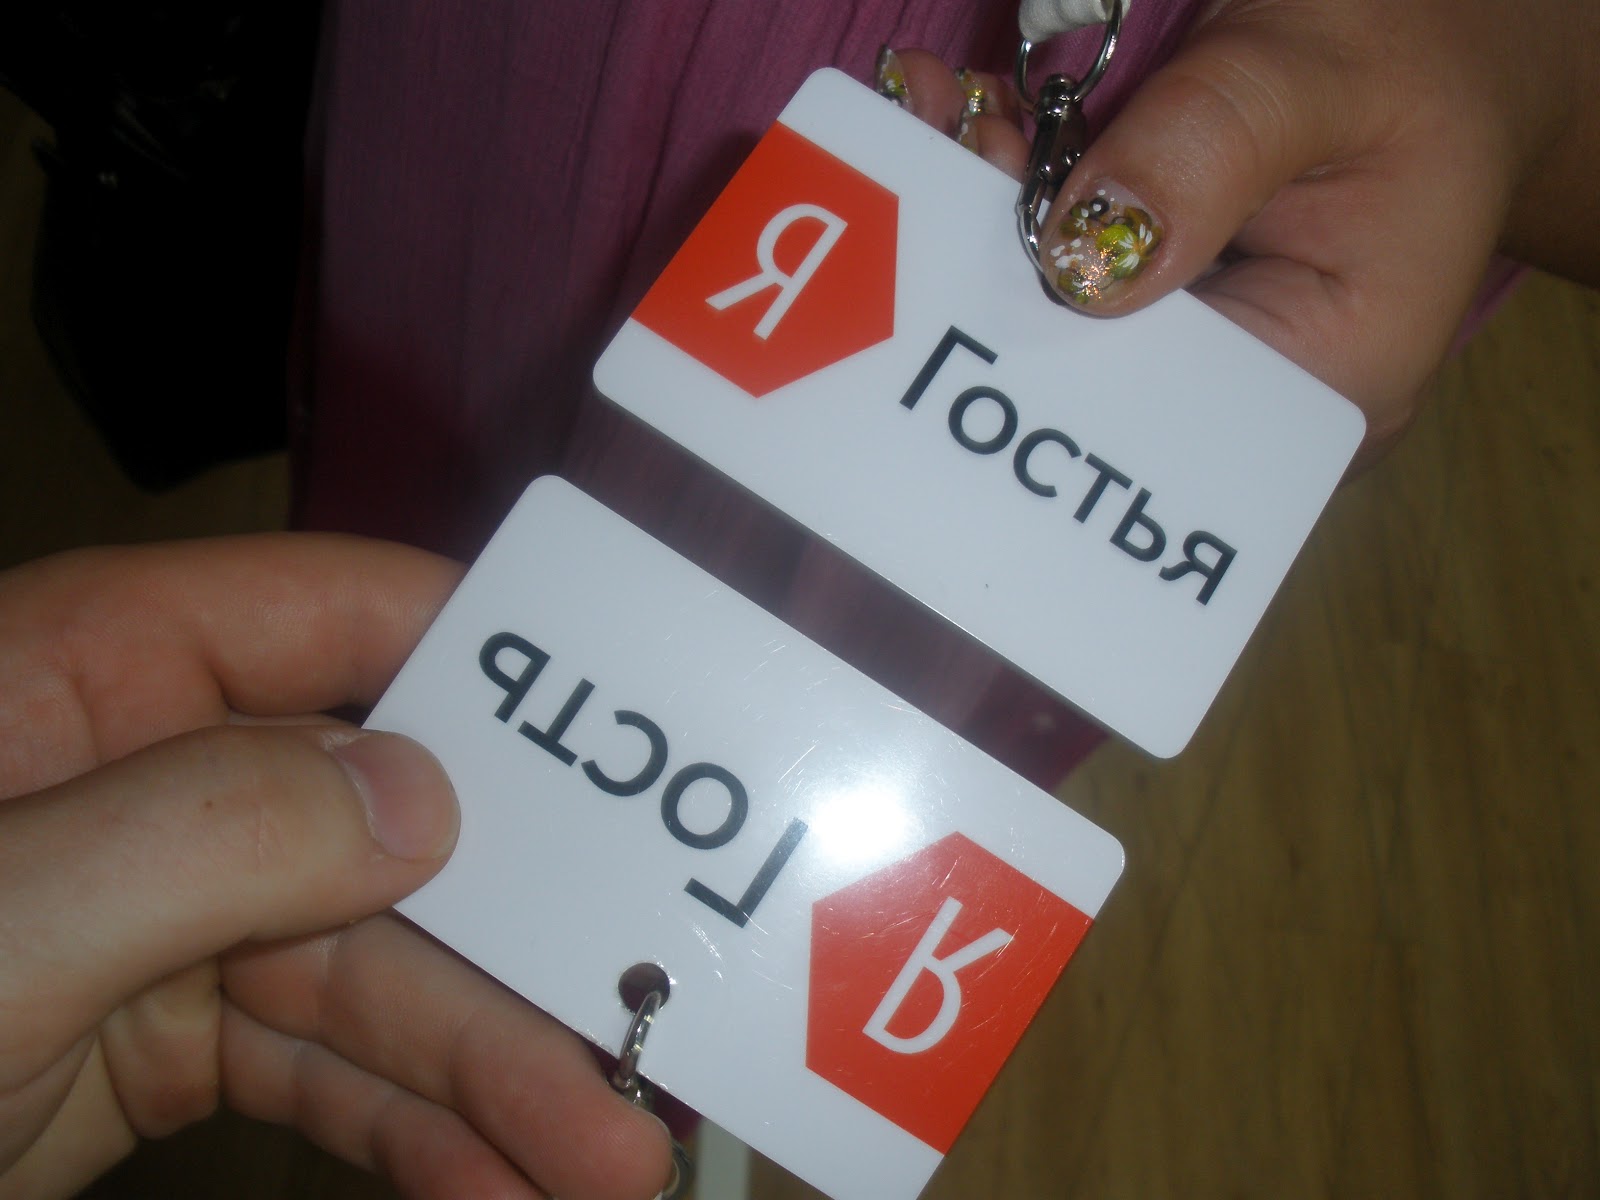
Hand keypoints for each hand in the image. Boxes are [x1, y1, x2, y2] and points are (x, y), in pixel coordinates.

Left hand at [0, 536, 670, 1199]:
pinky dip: (411, 1130)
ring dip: (493, 1071)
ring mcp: (168, 913)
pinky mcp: (169, 1037)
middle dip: (519, 954)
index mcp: (94, 677)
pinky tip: (494, 1187)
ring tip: (602, 1161)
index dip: (504, 671)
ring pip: (377, 971)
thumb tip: (425, 803)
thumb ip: (202, 835)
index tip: (649, 748)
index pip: (346, 617)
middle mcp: (156, 776)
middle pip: (395, 832)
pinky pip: (321, 1068)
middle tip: (647, 1042)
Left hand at [880, 0, 1598, 464]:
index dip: (1041, 351)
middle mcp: (1240, 394)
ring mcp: (1189, 347)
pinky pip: (1062, 262)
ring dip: (982, 219)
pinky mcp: (1152, 299)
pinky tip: (963, 116)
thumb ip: (1210, 151)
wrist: (1426, 48)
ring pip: (1056, 314)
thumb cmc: (1413, 64)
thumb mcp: (1321, 80)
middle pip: (1085, 375)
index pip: (1149, 418)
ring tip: (932, 115)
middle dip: (991, 274)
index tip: (967, 256)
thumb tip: (1076, 258)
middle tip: (930, 156)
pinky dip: (1007, 190)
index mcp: (1317, 390)